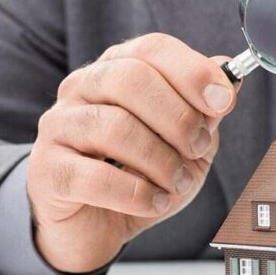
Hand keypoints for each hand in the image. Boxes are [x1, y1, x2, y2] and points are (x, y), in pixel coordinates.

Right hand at [27, 33, 237, 272]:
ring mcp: (58, 127)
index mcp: (116, 69)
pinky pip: (95, 177)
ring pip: (115, 127)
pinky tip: (154, 202)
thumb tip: (228, 74)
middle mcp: (81, 88)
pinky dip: (137, 194)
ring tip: (177, 183)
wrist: (96, 226)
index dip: (192, 72)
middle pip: (131, 78)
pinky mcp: (47, 171)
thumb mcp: (186, 143)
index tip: (223, 101)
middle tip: (197, 148)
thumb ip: (205, 110)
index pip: (152, 48)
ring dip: (161, 161)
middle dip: (178, 117)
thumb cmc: (140, 175)